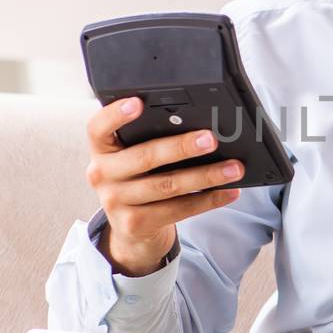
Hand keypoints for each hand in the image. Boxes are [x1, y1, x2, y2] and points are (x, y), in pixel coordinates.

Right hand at [85, 96, 244, 275]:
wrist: (131, 229)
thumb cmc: (140, 180)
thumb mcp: (134, 158)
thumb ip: (151, 140)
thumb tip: (199, 128)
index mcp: (102, 150)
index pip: (98, 128)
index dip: (116, 114)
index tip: (138, 102)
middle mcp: (101, 174)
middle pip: (144, 157)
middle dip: (182, 147)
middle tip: (211, 139)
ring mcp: (115, 202)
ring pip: (167, 185)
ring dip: (206, 176)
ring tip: (233, 168)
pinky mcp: (133, 224)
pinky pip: (178, 210)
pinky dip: (208, 199)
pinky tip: (228, 191)